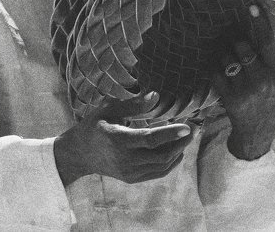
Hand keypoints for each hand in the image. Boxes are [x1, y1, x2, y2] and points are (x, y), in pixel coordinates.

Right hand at [53, 92, 193, 185]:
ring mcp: (130, 172)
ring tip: (186, 136)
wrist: (80, 153)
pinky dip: (171, 162)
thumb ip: (133, 104)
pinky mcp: (132, 178)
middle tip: (194, 128)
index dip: (171, 133)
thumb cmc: (95, 126)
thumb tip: (156, 96)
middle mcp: (126, 160)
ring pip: (162, 165)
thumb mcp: (109, 110)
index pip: (151, 139)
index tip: (187, 126)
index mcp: (119, 140)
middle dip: (181, 142)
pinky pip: (158, 172)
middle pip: (161, 154)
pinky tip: (177, 150)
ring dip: (178, 151)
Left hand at [211, 2, 274, 160]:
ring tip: (230, 58)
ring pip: (226, 58)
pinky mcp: (228, 98)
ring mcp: (244, 90)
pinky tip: (220, 70)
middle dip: (237, 42)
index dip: (260, 23)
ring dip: (224, 54)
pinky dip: (215, 67)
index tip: (252, 6)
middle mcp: (262, 80)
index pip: (267, 42)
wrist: (260, 130)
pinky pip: (215, 72)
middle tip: (236, 43)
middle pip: (242, 48)